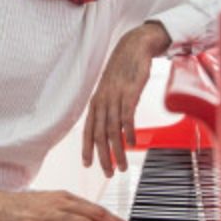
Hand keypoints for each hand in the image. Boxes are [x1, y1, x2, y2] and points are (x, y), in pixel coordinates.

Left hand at [82, 22, 170, 176]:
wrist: (134, 47)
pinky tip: (132, 145)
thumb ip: (109, 106)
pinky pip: (127, 117)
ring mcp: (115, 97)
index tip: (87, 165)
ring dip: (117, 151)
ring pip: (112, 130)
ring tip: (122, 166)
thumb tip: (110, 127)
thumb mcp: (111, 89)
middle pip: (99, 134)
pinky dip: (129, 133)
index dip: (87, 148)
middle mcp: (102, 100)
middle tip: (108, 173)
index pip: (88, 129)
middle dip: (102, 156)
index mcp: (96, 101)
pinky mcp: (130, 93)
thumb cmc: (123, 70)